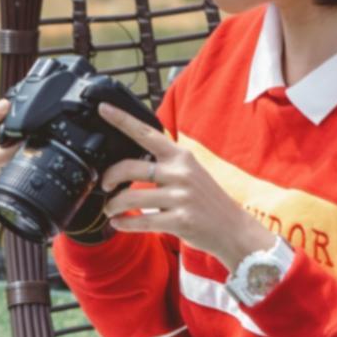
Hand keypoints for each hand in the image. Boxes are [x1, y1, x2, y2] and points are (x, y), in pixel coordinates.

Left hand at [95, 102, 276, 271]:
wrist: (233, 228)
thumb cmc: (206, 200)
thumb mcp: (190, 172)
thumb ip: (165, 164)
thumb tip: (130, 165)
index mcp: (181, 156)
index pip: (146, 133)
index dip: (122, 120)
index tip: (103, 108)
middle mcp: (180, 173)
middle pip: (129, 167)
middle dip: (109, 178)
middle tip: (105, 186)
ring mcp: (180, 197)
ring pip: (130, 198)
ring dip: (113, 205)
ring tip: (110, 209)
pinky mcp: (180, 220)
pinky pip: (141, 222)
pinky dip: (124, 224)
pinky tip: (118, 223)